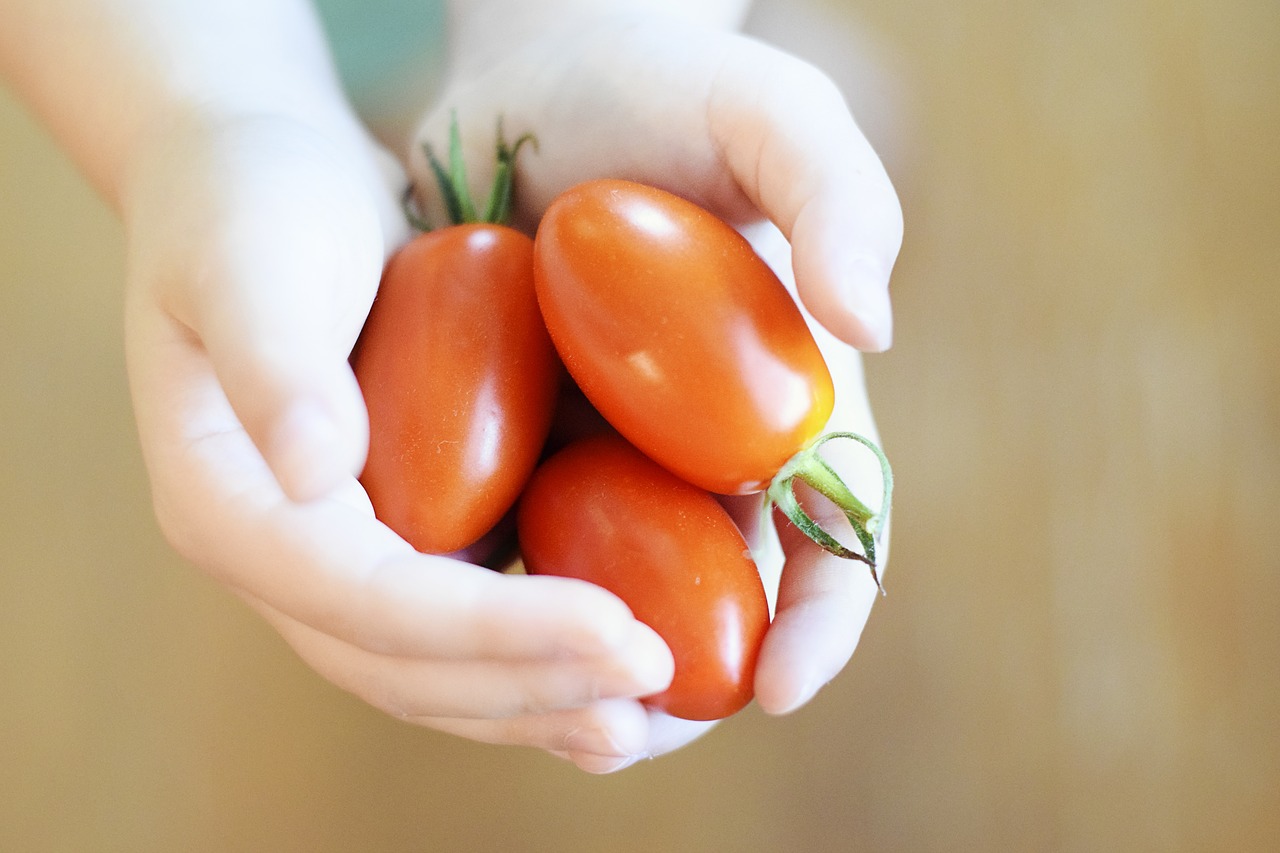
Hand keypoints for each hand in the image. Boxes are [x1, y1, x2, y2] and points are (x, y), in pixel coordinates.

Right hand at [121, 108, 674, 773]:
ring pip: (436, 671)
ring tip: (647, 719)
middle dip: (532, 687)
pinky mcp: (396, 532)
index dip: (491, 632)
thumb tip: (317, 472)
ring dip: (542, 701)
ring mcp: (338, 555)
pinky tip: (613, 670)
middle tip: (649, 691)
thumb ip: (273, 361)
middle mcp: (282, 556)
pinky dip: (537, 659)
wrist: (263, 178)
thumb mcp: (250, 259)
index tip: (616, 630)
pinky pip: (464, 625)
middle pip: (405, 666)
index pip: (366, 603)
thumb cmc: (252, 201)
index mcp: (229, 505)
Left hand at [412, 12, 900, 758]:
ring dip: (578, 670)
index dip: (824, 616)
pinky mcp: (516, 445)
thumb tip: (871, 323)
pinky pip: (508, 547)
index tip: (784, 684)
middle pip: (722, 599)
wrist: (528, 69)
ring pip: (608, 598)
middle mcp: (702, 450)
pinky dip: (489, 598)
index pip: (836, 531)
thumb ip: (839, 193)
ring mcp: (607, 455)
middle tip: (634, 728)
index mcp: (786, 399)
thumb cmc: (660, 83)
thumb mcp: (763, 111)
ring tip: (539, 710)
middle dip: (689, 681)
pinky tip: (440, 624)